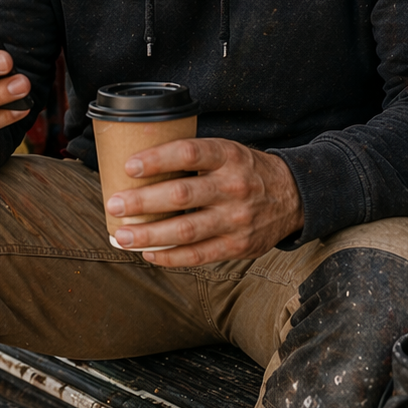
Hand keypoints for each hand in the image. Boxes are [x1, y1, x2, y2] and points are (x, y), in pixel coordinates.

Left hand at [105, 138, 302, 264]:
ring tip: (122, 235)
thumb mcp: (227, 151)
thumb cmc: (246, 171)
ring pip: (186, 230)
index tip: (129, 166)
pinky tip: (148, 253)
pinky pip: (199, 255)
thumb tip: (139, 165)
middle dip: (143, 201)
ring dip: (149, 234)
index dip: (158, 159)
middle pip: (182, 195)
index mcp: (228, 156)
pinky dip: (170, 256)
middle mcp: (234, 187)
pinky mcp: (238, 246)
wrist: (294, 197)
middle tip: (113, 204)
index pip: (190, 153)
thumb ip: (193, 157)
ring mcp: (237, 219)